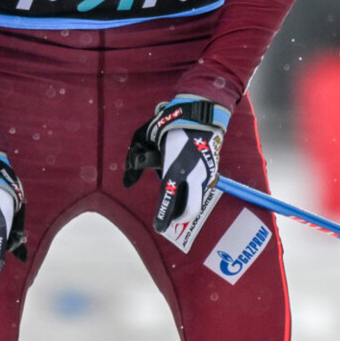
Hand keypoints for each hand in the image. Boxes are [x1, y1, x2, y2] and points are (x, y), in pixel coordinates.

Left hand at [123, 95, 229, 250]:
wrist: (201, 113)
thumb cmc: (170, 125)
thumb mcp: (145, 138)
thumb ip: (134, 162)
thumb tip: (127, 183)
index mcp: (174, 168)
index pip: (168, 199)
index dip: (163, 216)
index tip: (159, 227)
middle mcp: (193, 176)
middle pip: (190, 209)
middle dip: (179, 217)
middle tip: (170, 217)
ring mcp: (206, 174)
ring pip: (197, 199)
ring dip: (187, 203)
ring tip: (176, 197)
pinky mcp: (213, 169)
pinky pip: (202, 187)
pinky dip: (193, 190)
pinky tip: (186, 183)